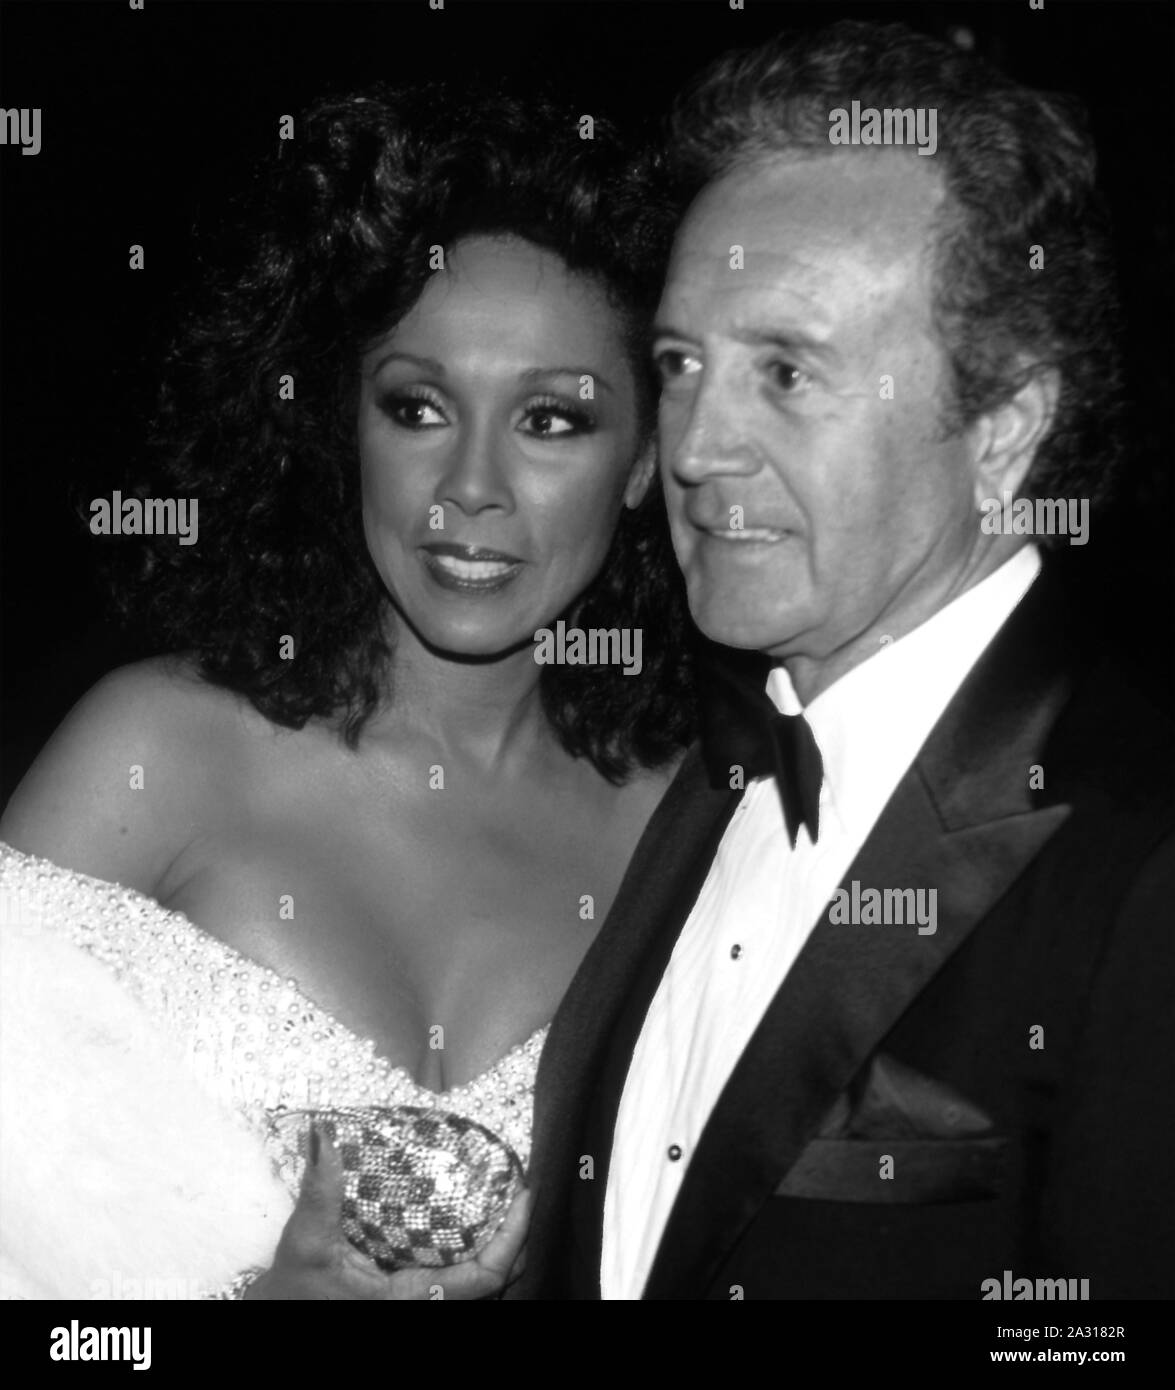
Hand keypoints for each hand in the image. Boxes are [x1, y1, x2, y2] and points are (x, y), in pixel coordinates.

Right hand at [246, 1124, 529, 1299]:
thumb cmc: (291, 1292)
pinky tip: (472, 1220)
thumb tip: (324, 1134)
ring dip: (502, 1247)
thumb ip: (320, 1190)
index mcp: (410, 1300)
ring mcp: (422, 1305)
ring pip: (482, 1285)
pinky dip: (478, 1253)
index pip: (484, 1278)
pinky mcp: (414, 1298)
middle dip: (518, 1239)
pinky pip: (461, 1281)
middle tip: (521, 1190)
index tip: (524, 1196)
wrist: (276, 1318)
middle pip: (496, 1283)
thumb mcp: (304, 1242)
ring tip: (506, 1201)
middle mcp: (425, 1306)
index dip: (513, 1238)